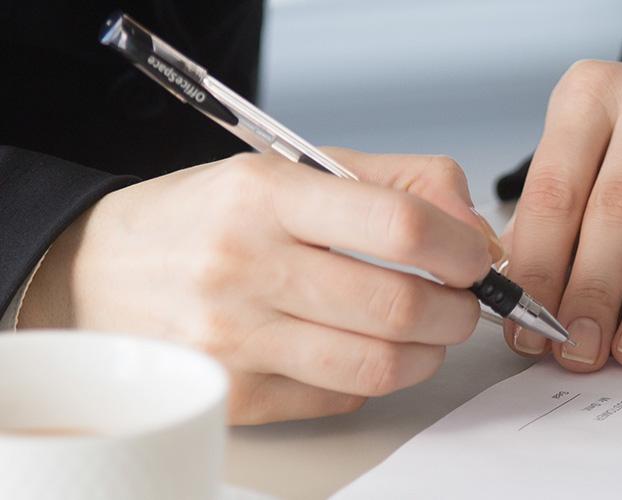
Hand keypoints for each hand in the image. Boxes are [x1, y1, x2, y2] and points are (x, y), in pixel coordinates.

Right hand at [20, 149, 495, 423]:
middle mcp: (244, 265)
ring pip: (378, 366)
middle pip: (399, 306)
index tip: (476, 259)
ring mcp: (234, 338)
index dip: (461, 249)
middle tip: (462, 304)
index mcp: (267, 195)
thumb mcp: (296, 170)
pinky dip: (371, 380)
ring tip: (425, 333)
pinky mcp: (233, 394)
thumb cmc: (211, 217)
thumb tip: (475, 233)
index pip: (398, 226)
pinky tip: (359, 352)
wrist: (100, 271)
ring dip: (427, 354)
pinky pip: (340, 399)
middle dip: (458, 311)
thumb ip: (399, 184)